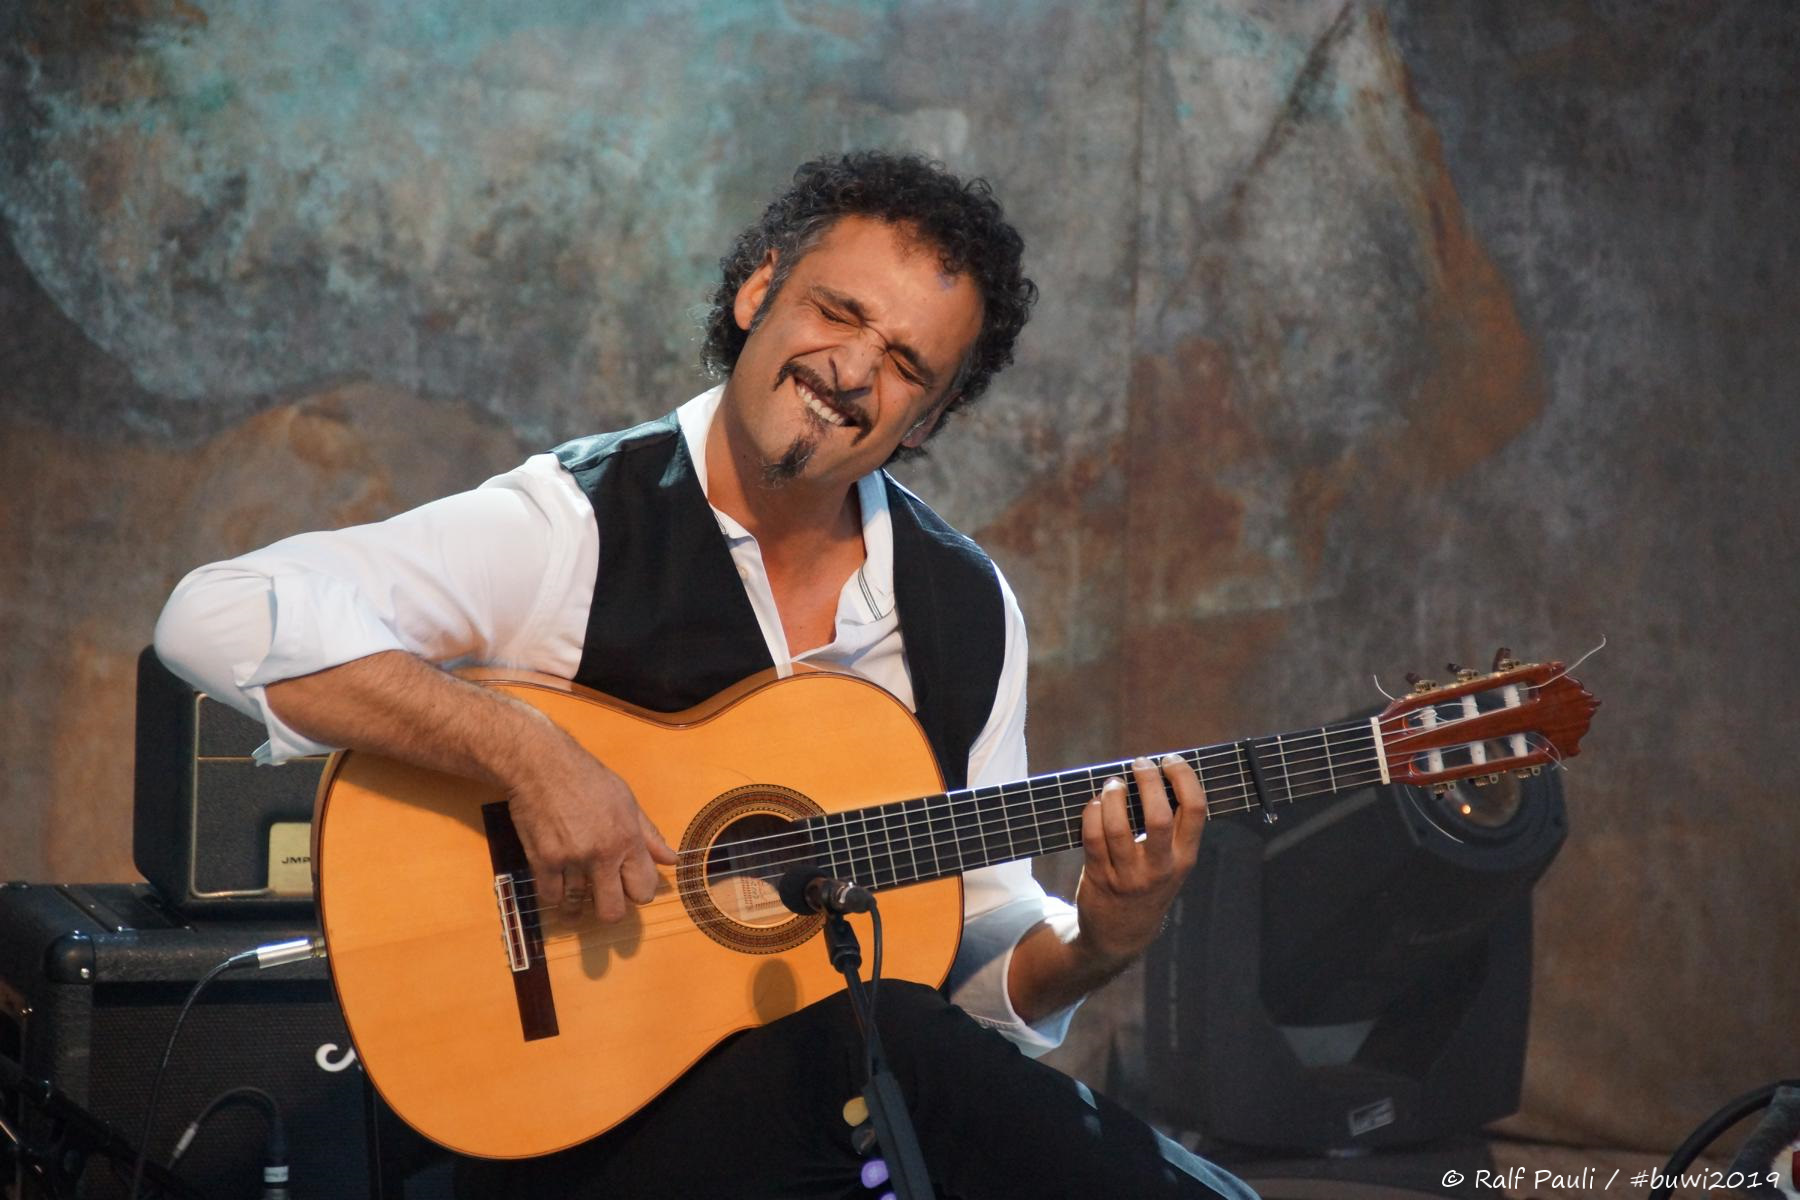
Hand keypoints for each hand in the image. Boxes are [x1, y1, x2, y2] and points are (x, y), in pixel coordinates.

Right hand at [504, 732, 678, 922]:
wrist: (542, 765)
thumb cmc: (587, 778)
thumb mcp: (627, 801)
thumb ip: (649, 835)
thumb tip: (671, 860)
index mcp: (628, 839)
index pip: (643, 889)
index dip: (638, 893)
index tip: (628, 886)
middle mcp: (602, 854)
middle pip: (612, 911)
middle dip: (610, 909)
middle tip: (603, 897)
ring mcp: (571, 860)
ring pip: (577, 907)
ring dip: (577, 904)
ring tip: (576, 893)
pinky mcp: (543, 860)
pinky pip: (551, 897)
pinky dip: (554, 895)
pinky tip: (557, 885)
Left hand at [1072, 754, 1206, 968]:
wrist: (1120, 935)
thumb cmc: (1149, 885)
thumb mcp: (1172, 864)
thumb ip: (1171, 829)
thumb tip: (1157, 774)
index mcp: (1185, 858)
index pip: (1195, 809)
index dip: (1184, 777)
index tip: (1171, 761)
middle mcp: (1160, 867)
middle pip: (1159, 816)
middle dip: (1148, 781)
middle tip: (1141, 764)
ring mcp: (1128, 875)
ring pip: (1118, 827)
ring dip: (1114, 796)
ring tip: (1114, 783)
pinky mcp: (1100, 877)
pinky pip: (1092, 837)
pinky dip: (1092, 813)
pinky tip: (1096, 803)